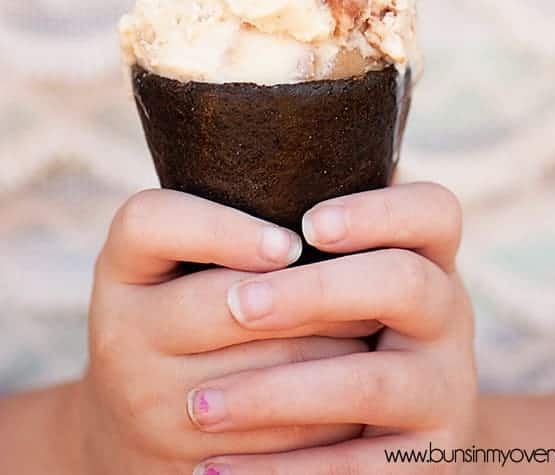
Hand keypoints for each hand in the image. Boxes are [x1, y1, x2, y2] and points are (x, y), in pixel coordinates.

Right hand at [75, 189, 376, 474]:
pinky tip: (360, 392)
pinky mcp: (180, 462)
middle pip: (227, 302)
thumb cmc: (187, 310)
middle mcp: (121, 332)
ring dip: (337, 352)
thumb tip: (353, 162)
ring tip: (381, 329)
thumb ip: (240, 216)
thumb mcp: (182, 261)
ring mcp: (147, 404)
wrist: (134, 425)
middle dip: (317, 293)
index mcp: (122, 266)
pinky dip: (328, 416)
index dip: (224, 228)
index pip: (153, 221)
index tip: (290, 241)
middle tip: (378, 280)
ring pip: (266, 375)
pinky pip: (274, 441)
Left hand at [190, 182, 476, 474]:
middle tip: (237, 306)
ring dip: (278, 394)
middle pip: (404, 282)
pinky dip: (284, 474)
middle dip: (316, 291)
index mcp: (429, 257)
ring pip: (371, 383)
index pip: (434, 211)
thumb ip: (310, 241)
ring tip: (201, 404)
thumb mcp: (346, 277)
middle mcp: (450, 315)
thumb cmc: (339, 329)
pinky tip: (215, 472)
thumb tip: (235, 187)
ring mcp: (447, 391)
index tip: (308, 224)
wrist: (391, 436)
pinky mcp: (430, 462)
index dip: (377, 211)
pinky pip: (357, 471)